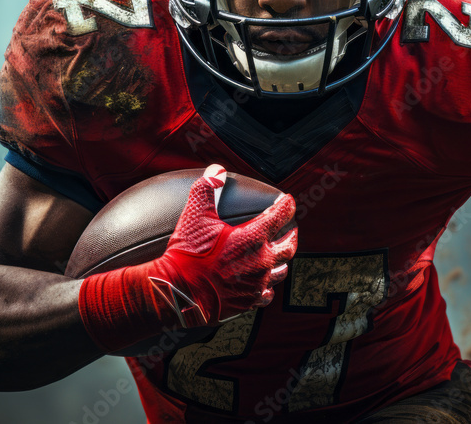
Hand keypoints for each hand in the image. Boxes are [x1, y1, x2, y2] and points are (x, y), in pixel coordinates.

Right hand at [78, 165, 297, 351]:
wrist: (178, 293)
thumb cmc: (188, 255)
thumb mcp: (195, 216)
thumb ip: (207, 188)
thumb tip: (216, 170)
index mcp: (253, 238)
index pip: (280, 215)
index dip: (286, 205)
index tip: (288, 200)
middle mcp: (261, 261)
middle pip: (290, 246)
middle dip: (292, 234)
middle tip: (291, 229)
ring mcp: (257, 283)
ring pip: (282, 271)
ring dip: (282, 261)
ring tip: (279, 255)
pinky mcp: (249, 301)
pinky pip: (267, 293)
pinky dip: (267, 285)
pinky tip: (263, 283)